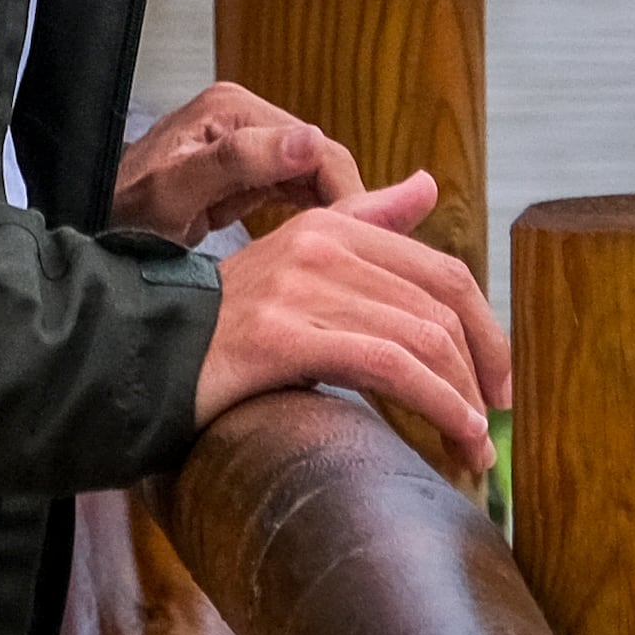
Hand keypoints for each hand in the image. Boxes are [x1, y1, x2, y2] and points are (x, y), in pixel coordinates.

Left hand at [108, 79, 371, 246]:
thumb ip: (238, 161)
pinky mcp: (250, 170)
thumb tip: (309, 141)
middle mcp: (247, 117)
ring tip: (349, 261)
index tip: (361, 244)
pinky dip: (314, 217)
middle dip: (347, 208)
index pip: (318, 149)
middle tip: (359, 262)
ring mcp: (250, 143)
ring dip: (335, 215)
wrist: (90, 224)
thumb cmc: (120, 212)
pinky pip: (298, 191)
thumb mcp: (174, 193)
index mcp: (234, 110)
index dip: (348, 196)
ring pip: (317, 179)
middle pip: (324, 162)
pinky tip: (322, 248)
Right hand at [193, 174, 508, 481]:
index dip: (486, 327)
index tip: (500, 378)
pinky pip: (388, 368)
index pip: (441, 270)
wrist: (134, 356)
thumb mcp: (296, 263)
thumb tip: (428, 185)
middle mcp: (322, 245)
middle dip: (483, 369)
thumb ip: (366, 224)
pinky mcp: (284, 337)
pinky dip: (437, 405)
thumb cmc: (220, 326)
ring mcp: (302, 289)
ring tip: (475, 449)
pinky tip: (454, 438)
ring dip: (463, 401)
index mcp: (330, 226)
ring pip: (421, 338)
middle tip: (494, 423)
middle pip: (441, 305)